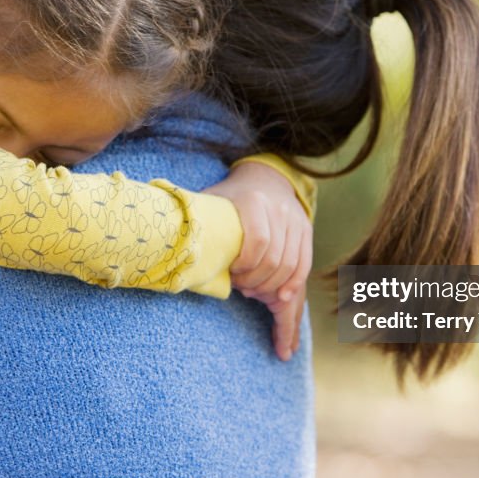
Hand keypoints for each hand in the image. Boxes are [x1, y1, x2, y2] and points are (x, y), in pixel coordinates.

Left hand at [204, 161, 312, 360]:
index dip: (245, 264)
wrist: (264, 178)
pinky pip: (303, 264)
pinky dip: (293, 285)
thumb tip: (172, 250)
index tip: (232, 274)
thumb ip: (199, 223)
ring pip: (290, 265)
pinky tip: (282, 299)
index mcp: (253, 201)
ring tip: (255, 293)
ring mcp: (296, 220)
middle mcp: (279, 210)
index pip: (257, 240)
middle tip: (241, 289)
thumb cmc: (230, 197)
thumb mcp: (212, 202)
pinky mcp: (306, 230)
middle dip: (257, 281)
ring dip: (272, 286)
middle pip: (275, 258)